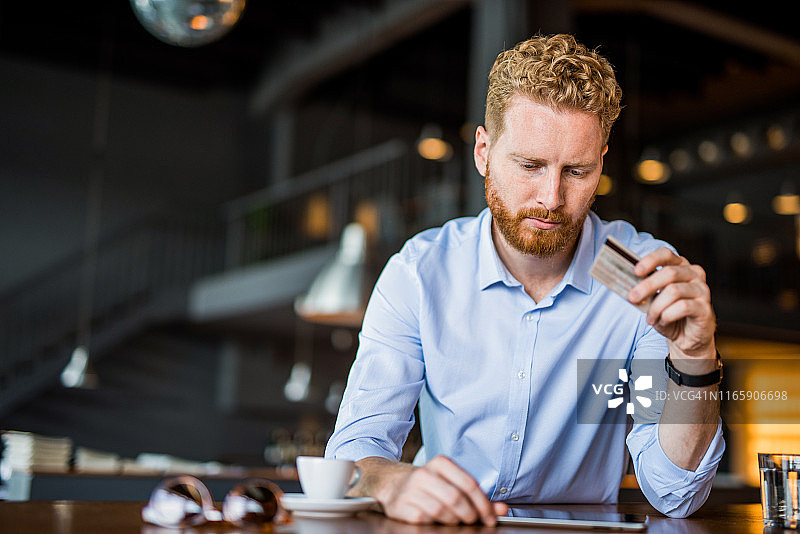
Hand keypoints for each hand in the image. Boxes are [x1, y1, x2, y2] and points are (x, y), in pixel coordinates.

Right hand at [372, 456, 506, 525]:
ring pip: (441, 511)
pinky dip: (435, 523)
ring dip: (453, 521)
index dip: (484, 504)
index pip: (469, 484)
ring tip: (455, 521)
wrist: (392, 484)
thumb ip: (477, 496)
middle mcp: (424, 474)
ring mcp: (411, 490)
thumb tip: (501, 509)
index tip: (490, 517)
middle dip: (470, 515)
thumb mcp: (451, 483)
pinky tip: (437, 521)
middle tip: (472, 521)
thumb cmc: (428, 485)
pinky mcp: (401, 506)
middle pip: (456, 499)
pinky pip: (425, 519)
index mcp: (440, 463)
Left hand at [627, 247, 715, 358]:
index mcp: (680, 266)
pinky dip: (667, 315)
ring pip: (673, 291)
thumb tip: (629, 287)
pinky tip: (663, 321)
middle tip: (632, 297)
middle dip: (647, 285)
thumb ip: (645, 290)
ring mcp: (702, 290)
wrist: (687, 336)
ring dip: (656, 307)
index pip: (666, 254)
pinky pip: (682, 307)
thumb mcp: (654, 299)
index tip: (636, 271)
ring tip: (650, 318)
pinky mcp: (705, 308)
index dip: (651, 260)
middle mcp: (694, 274)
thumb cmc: (669, 313)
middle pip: (669, 272)